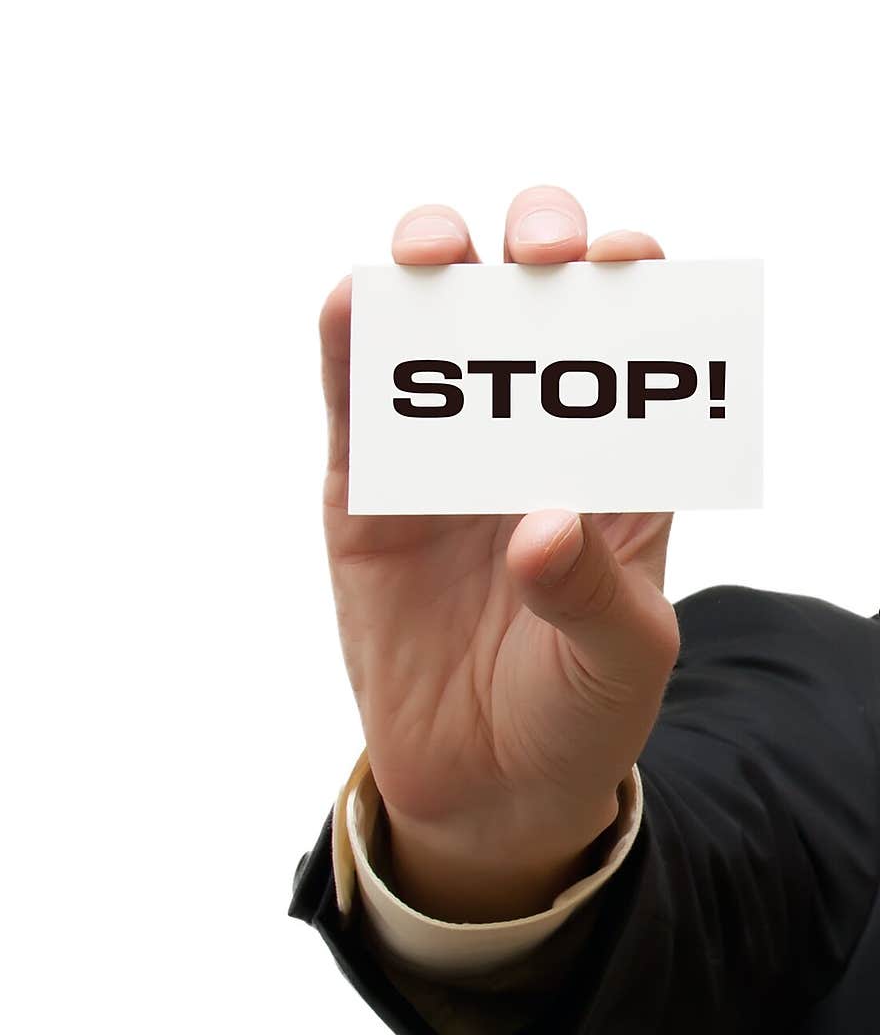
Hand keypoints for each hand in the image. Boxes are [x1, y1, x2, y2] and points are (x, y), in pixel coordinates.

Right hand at [319, 185, 679, 920]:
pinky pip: (354, 408)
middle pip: (531, 301)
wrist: (486, 789)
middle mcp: (528, 442)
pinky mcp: (366, 498)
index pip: (628, 343)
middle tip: (541, 252)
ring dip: (431, 267)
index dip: (629, 283)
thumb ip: (594, 593)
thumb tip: (541, 524)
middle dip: (537, 245)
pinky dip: (347, 348)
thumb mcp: (620, 662)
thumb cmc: (575, 714)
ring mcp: (444, 462)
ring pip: (433, 328)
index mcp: (614, 465)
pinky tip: (350, 307)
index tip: (621, 265)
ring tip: (436, 254)